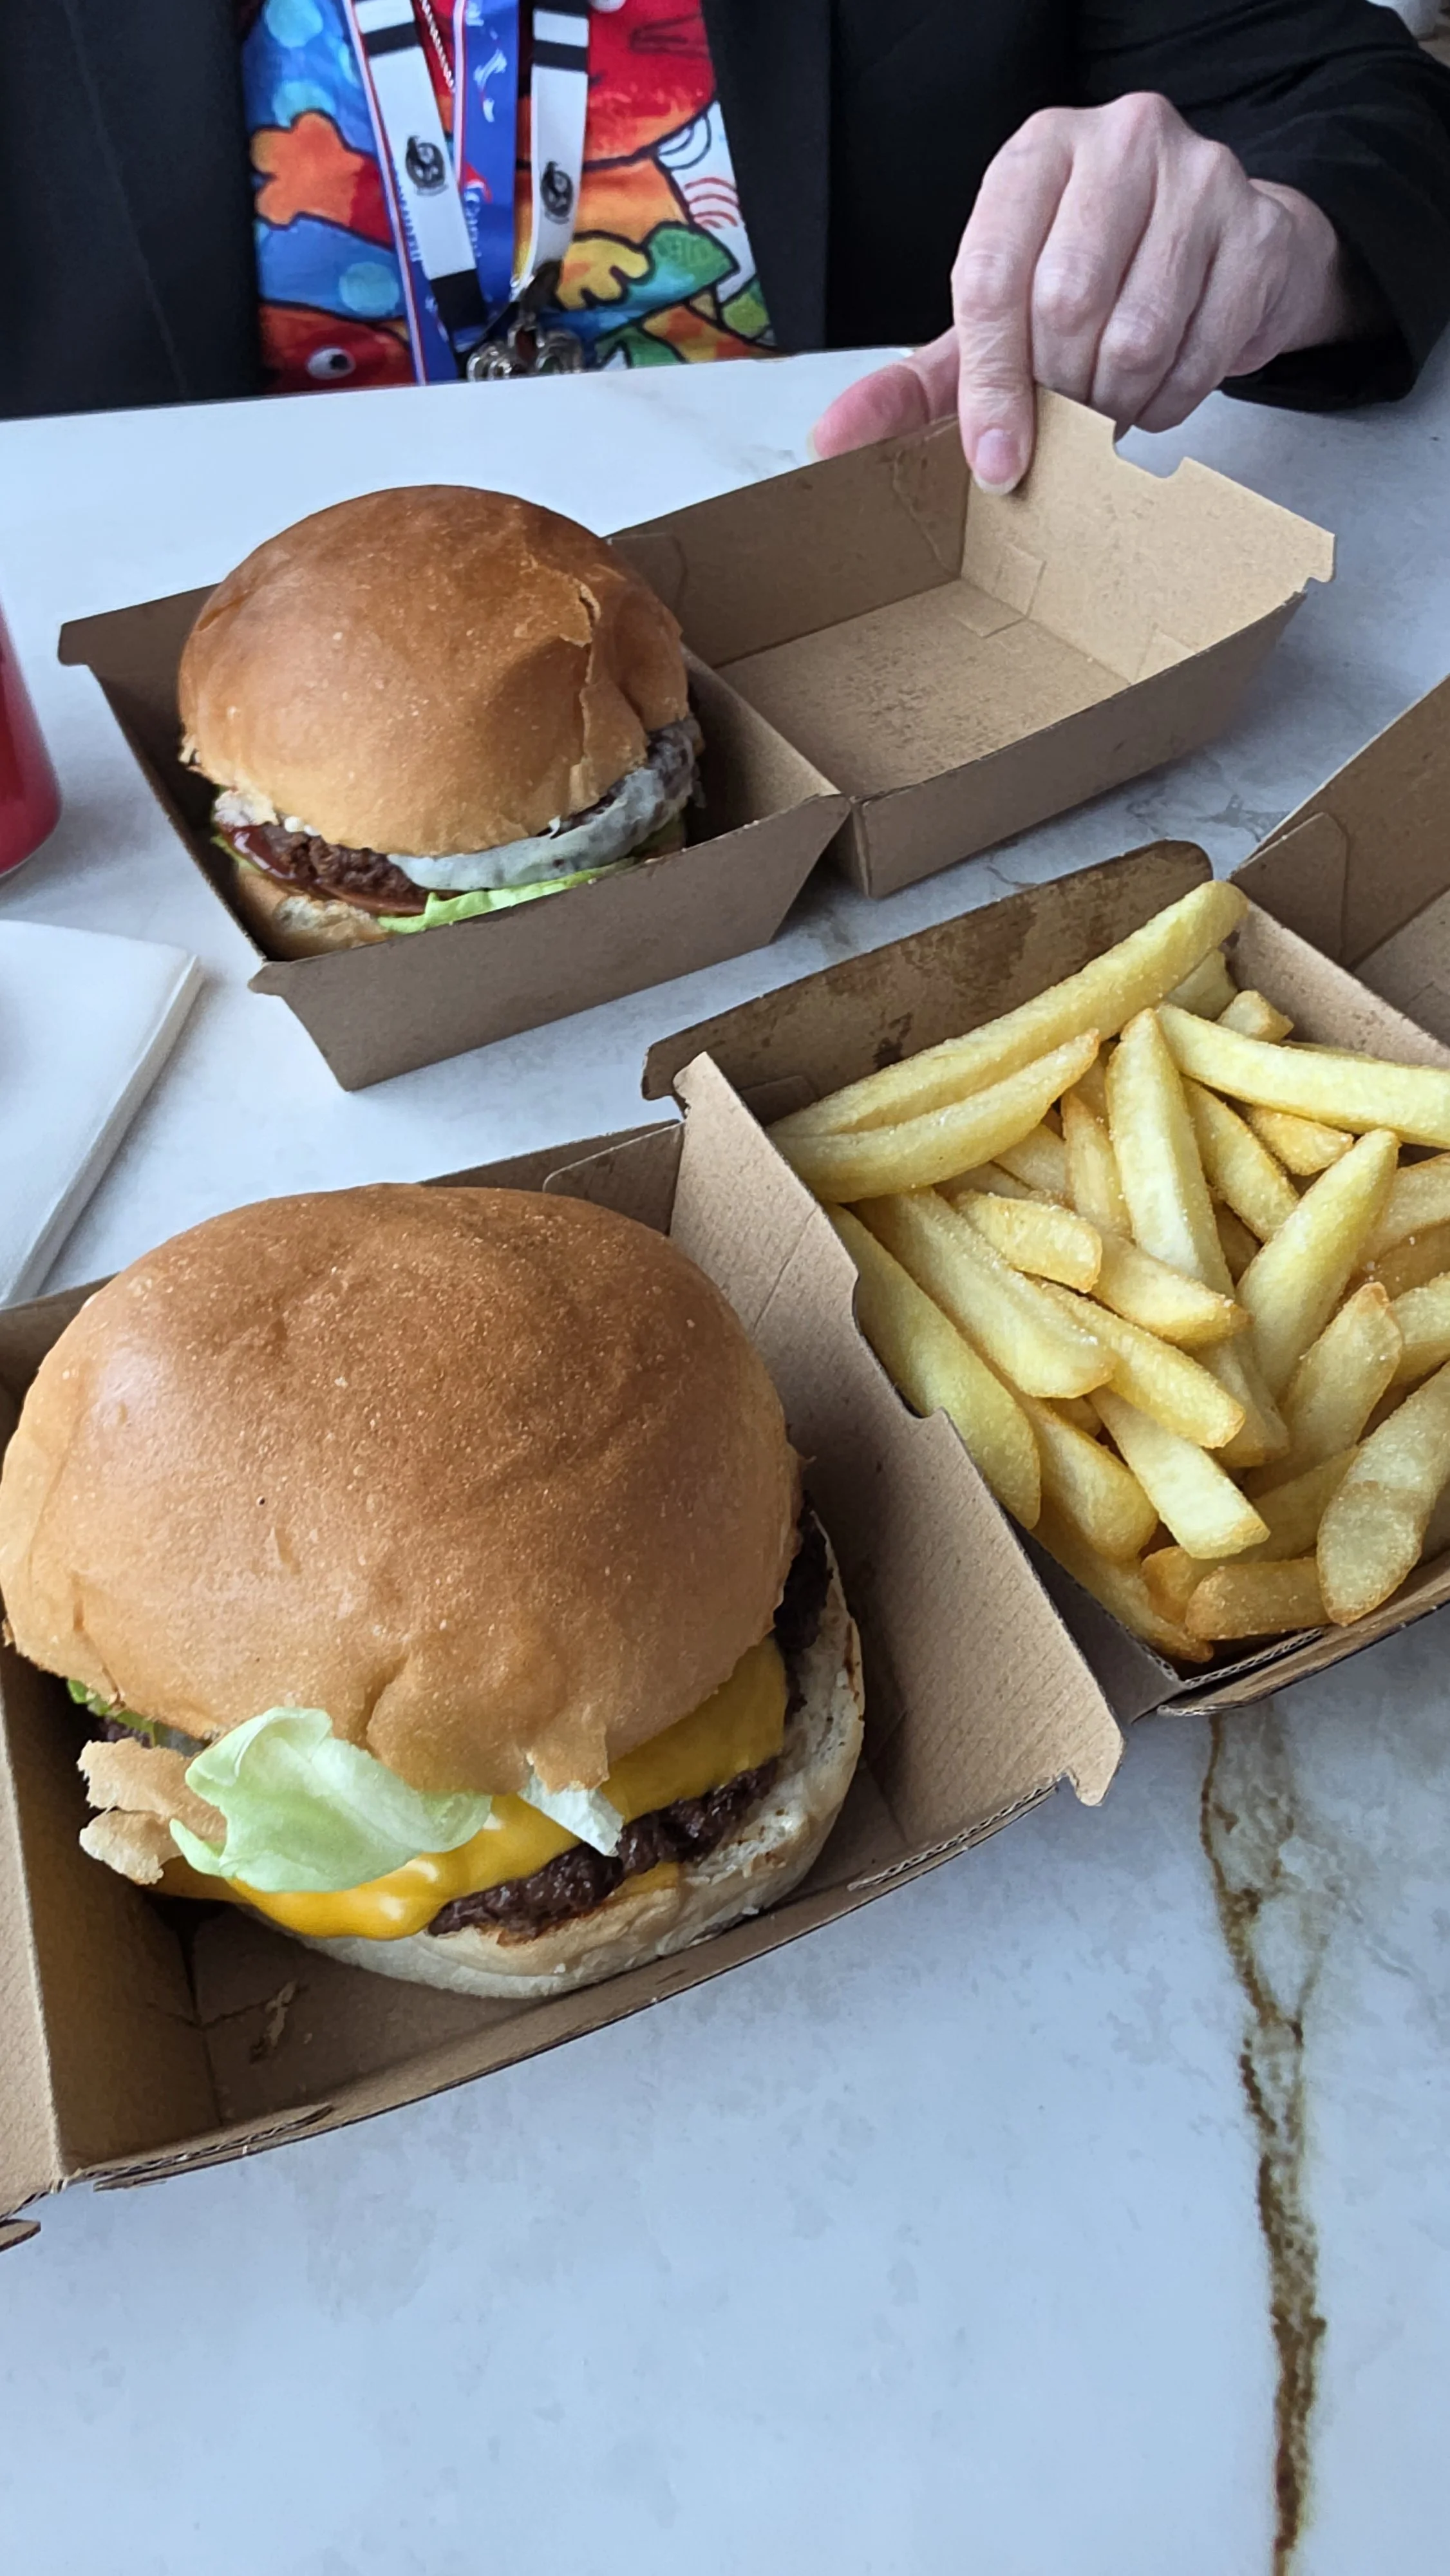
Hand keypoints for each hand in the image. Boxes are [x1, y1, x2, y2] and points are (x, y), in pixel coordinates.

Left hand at [813, 93, 1363, 487]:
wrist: (1220, 256)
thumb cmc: (1093, 283)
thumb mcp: (993, 325)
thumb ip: (915, 383)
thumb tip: (831, 438)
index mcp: (1036, 157)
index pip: (993, 277)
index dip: (989, 386)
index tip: (995, 461)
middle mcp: (1119, 143)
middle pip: (1066, 306)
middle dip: (1058, 395)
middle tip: (1063, 423)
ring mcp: (1199, 179)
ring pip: (1136, 337)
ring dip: (1114, 405)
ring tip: (1107, 407)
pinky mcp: (1257, 232)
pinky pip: (1201, 356)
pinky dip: (1170, 402)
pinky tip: (1156, 390)